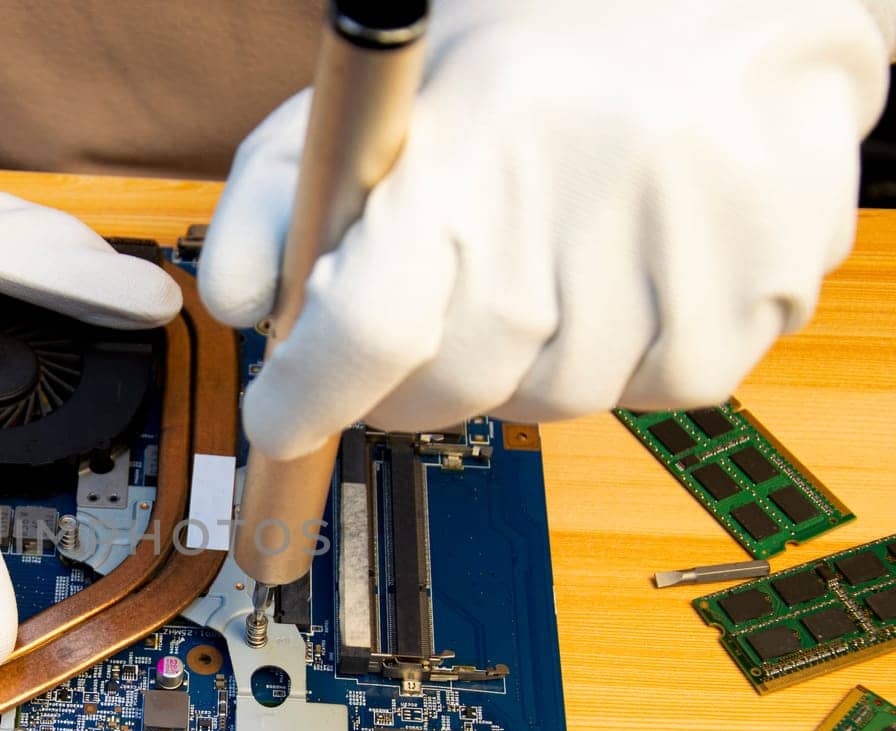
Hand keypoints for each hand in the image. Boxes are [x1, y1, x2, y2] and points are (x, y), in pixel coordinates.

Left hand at [200, 0, 891, 453]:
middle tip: (426, 310)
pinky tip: (625, 268)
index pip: (365, 329)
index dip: (308, 397)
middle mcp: (580, 201)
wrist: (723, 2)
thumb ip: (274, 199)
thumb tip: (240, 308)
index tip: (281, 418)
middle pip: (449, 388)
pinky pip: (654, 392)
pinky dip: (625, 355)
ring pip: (552, 402)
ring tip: (550, 255)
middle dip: (410, 374)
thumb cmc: (530, 55)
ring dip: (525, 360)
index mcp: (471, 144)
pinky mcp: (761, 292)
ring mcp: (685, 255)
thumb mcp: (374, 99)